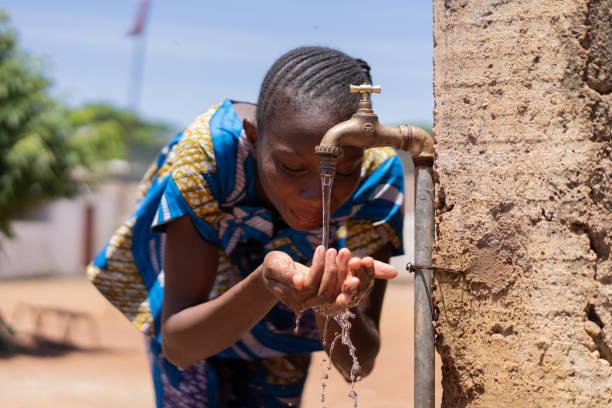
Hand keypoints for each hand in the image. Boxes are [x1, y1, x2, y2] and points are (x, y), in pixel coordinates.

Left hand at [261, 246, 396, 312]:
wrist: (276, 270)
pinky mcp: (291, 293)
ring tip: (333, 249)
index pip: (355, 296)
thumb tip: (395, 273)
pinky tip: (321, 250)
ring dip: (330, 268)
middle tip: (351, 257)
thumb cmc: (313, 268)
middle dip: (347, 276)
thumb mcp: (343, 266)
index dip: (361, 281)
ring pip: (323, 290)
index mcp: (337, 300)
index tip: (365, 262)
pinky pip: (307, 282)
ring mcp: (306, 302)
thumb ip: (367, 269)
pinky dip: (316, 265)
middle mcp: (322, 306)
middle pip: (340, 296)